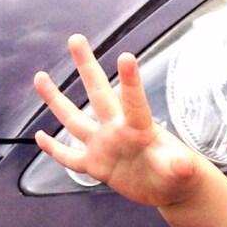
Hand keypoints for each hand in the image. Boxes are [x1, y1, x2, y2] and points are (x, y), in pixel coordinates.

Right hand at [33, 34, 199, 207]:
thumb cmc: (179, 175)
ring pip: (74, 120)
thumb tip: (186, 165)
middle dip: (87, 67)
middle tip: (76, 38)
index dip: (130, 82)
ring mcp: (103, 146)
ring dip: (56, 99)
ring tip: (40, 76)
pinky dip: (55, 150)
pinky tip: (40, 136)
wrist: (170, 187)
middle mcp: (117, 130)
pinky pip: (70, 157)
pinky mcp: (96, 166)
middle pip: (98, 94)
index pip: (134, 103)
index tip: (126, 57)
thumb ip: (180, 167)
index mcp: (140, 129)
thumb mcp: (182, 173)